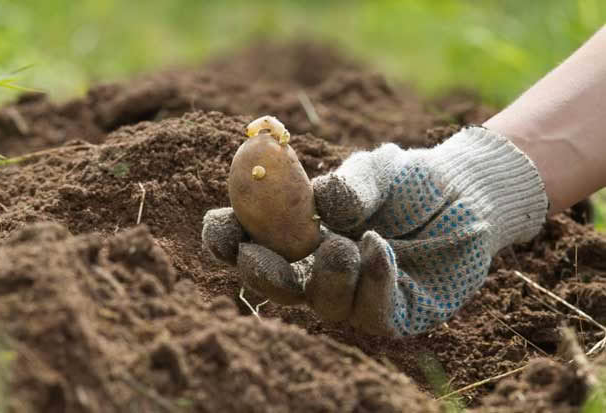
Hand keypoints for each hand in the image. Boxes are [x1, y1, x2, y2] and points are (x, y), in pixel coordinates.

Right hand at [202, 126, 547, 336]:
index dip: (226, 238)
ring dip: (324, 277)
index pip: (248, 240)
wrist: (466, 195)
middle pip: (274, 285)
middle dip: (261, 274)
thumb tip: (323, 204)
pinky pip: (370, 313)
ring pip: (321, 305)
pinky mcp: (392, 312)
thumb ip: (350, 184)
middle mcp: (318, 266)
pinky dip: (371, 284)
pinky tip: (379, 250)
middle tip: (259, 255)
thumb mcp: (377, 170)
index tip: (224, 230)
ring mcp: (353, 293)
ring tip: (344, 243)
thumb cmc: (410, 181)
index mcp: (299, 230)